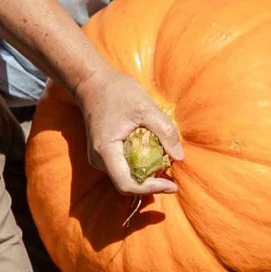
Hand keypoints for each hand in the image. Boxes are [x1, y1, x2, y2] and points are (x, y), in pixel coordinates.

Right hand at [75, 63, 182, 198]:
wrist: (91, 83)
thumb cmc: (117, 91)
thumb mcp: (146, 107)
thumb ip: (165, 131)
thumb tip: (179, 156)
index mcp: (106, 150)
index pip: (127, 184)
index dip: (151, 189)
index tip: (171, 185)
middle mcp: (99, 159)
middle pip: (126, 184)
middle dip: (151, 184)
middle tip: (172, 177)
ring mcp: (98, 158)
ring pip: (124, 178)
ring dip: (145, 176)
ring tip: (164, 165)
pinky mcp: (102, 154)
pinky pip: (121, 168)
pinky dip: (138, 167)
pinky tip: (152, 156)